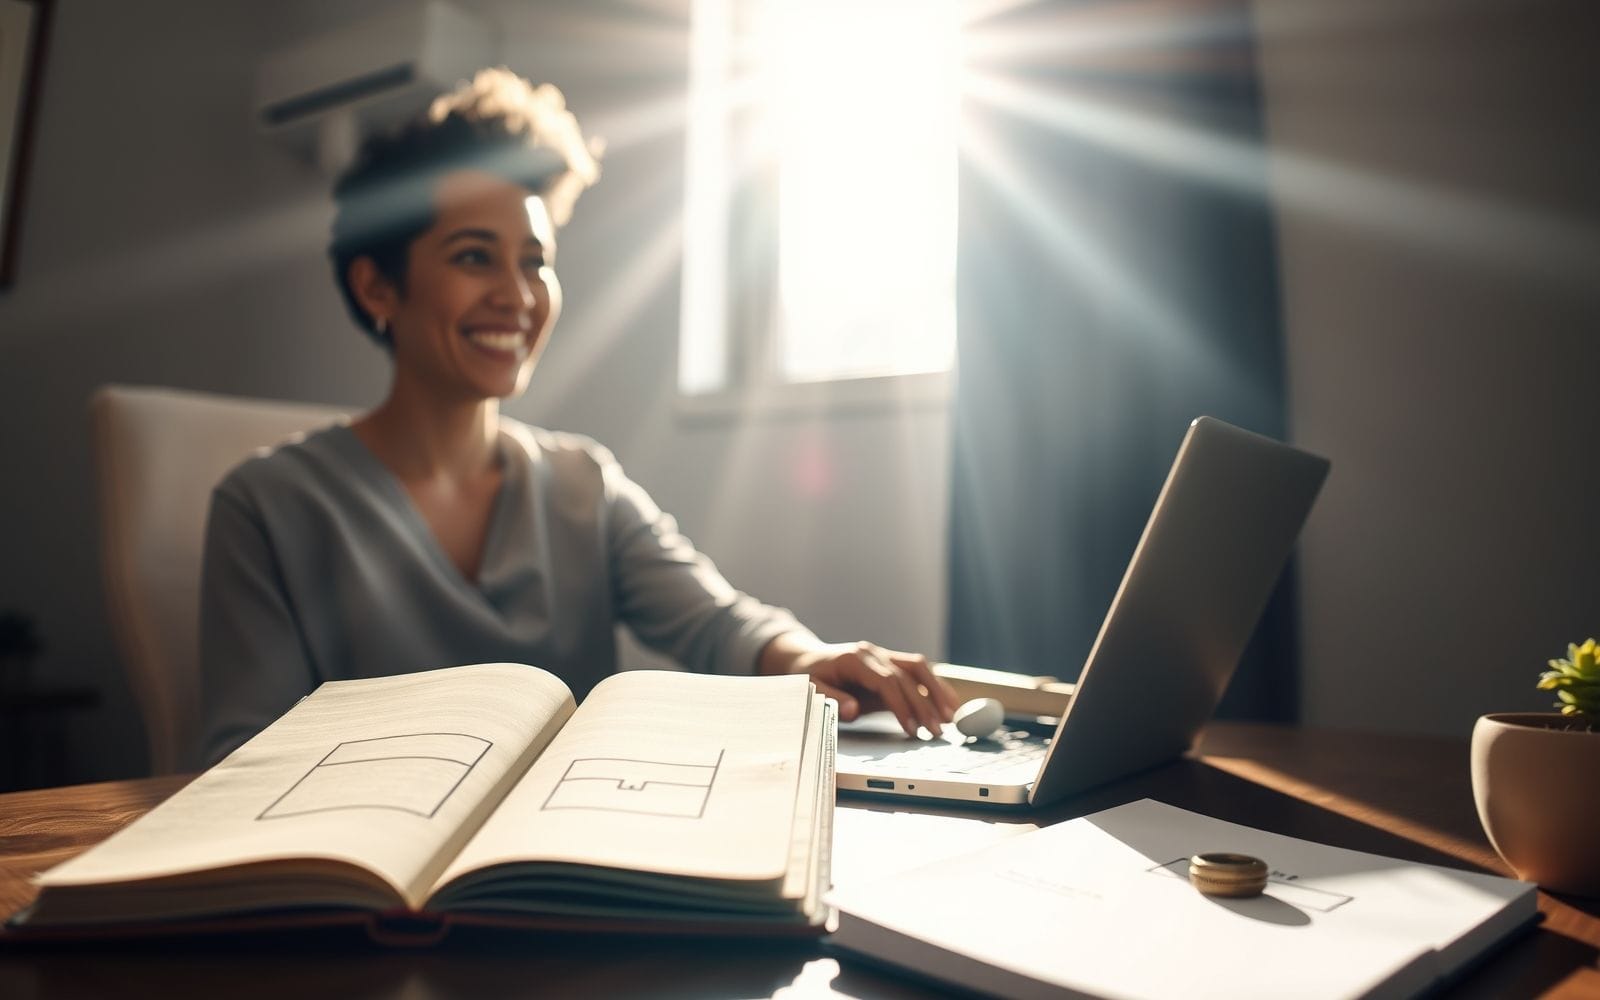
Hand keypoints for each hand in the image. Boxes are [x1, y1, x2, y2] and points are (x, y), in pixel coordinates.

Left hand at [760, 636, 958, 738]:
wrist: (808, 659)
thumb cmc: (810, 677)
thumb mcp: (812, 689)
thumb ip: (832, 699)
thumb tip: (852, 710)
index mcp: (854, 659)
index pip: (886, 681)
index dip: (901, 705)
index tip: (912, 728)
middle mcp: (872, 653)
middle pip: (906, 676)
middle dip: (924, 705)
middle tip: (937, 730)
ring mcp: (884, 655)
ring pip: (918, 668)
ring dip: (937, 690)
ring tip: (952, 715)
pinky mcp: (891, 662)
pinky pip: (917, 671)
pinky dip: (934, 686)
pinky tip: (947, 702)